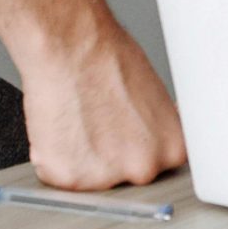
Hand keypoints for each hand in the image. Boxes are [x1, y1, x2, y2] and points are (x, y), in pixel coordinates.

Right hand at [19, 20, 187, 190]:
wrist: (72, 49)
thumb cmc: (111, 61)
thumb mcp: (155, 100)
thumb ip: (156, 131)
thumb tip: (152, 142)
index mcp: (172, 149)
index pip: (160, 165)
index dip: (141, 147)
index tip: (130, 138)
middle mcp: (144, 169)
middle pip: (127, 175)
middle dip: (113, 155)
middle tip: (102, 122)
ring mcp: (106, 178)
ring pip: (91, 177)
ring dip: (83, 157)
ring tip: (81, 118)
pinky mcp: (68, 179)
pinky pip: (59, 174)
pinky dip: (54, 155)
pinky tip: (64, 124)